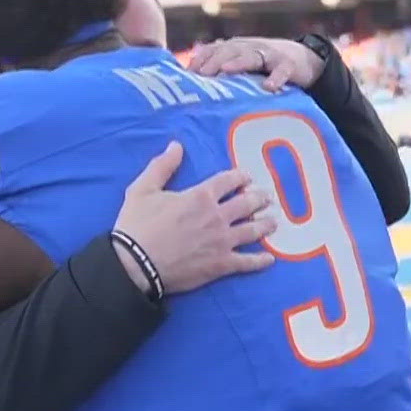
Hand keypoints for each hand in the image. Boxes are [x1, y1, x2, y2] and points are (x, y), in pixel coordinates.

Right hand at [114, 141, 276, 294]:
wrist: (136, 264)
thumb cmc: (137, 226)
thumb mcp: (143, 188)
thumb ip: (162, 166)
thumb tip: (176, 145)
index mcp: (201, 196)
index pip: (229, 180)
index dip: (241, 177)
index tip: (247, 177)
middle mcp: (218, 216)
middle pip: (247, 203)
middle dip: (260, 198)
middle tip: (268, 198)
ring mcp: (222, 241)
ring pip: (253, 230)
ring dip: (266, 224)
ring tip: (274, 221)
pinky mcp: (221, 265)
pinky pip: (247, 262)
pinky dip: (260, 261)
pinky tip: (270, 259)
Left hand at [187, 37, 324, 91]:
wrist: (304, 58)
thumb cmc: (266, 66)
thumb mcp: (242, 63)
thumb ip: (221, 66)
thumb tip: (191, 76)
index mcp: (236, 48)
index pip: (214, 50)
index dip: (200, 59)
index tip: (186, 73)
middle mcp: (250, 48)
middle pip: (229, 50)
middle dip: (214, 60)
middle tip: (201, 74)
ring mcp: (270, 55)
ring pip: (251, 56)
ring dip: (238, 62)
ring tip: (225, 70)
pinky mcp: (289, 65)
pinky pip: (281, 71)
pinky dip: (276, 78)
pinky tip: (268, 87)